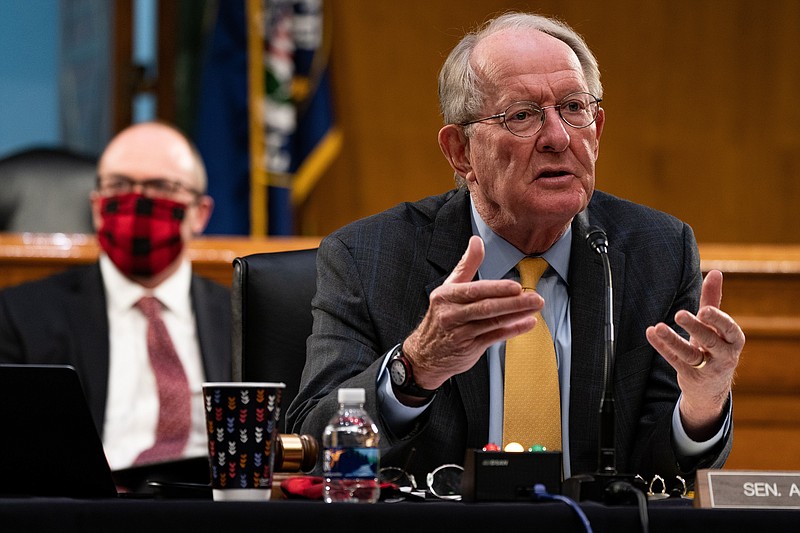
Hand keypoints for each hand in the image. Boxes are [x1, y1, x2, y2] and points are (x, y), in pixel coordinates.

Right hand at [402, 236, 543, 391]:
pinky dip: (512, 330)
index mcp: (446, 296)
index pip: (474, 291)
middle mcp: (451, 315)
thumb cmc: (441, 317)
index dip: (497, 289)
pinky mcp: (469, 349)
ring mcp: (460, 333)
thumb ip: (466, 265)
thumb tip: (476, 241)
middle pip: (486, 308)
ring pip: (492, 323)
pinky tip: (527, 323)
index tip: (516, 287)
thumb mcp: (448, 289)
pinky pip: (494, 337)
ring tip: (534, 308)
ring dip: (516, 315)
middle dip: (513, 303)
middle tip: (535, 298)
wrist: (425, 354)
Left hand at [645, 269, 744, 439]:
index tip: (704, 310)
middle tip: (679, 314)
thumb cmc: (714, 348)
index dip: (717, 320)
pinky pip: (674, 361)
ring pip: (689, 354)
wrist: (711, 388)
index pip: (728, 329)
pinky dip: (662, 347)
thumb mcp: (716, 327)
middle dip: (695, 327)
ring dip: (672, 340)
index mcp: (733, 340)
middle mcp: (724, 355)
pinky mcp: (690, 377)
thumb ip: (713, 300)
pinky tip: (651, 333)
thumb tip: (716, 272)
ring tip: (658, 327)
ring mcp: (707, 368)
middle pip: (710, 340)